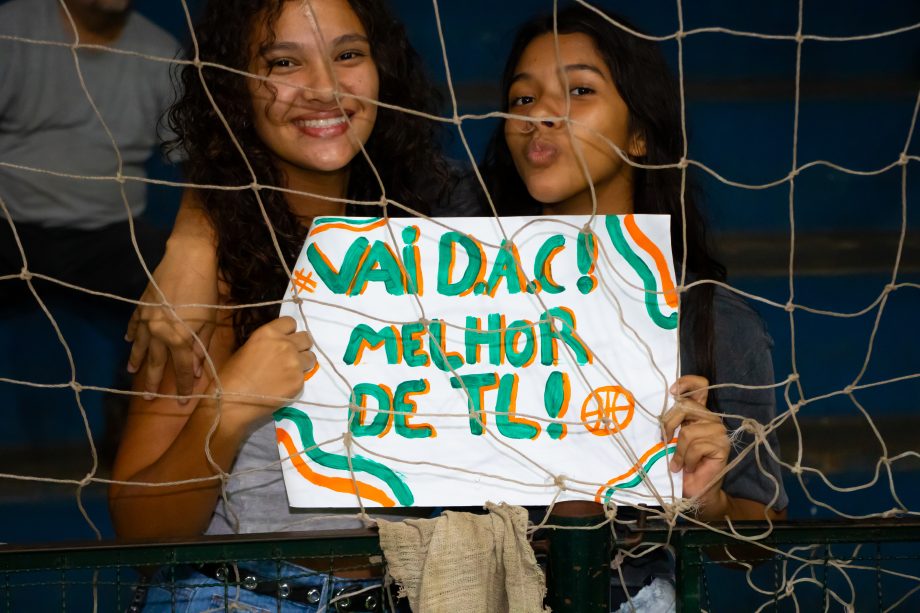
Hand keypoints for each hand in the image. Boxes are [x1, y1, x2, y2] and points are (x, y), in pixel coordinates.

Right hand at [126, 243, 218, 401]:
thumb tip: (196, 371)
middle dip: (154, 382)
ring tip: (131, 372)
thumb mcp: (210, 322)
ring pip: (140, 346)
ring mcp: (147, 319)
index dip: (184, 386)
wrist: (188, 259)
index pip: (182, 369)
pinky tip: (129, 341)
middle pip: (157, 362)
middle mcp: (160, 333)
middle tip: (148, 399)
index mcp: (180, 339)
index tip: (183, 401)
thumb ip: (201, 348)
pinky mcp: (141, 305)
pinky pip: (134, 324)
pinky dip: (132, 334)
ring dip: (136, 360)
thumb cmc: (206, 290)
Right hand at [214, 316, 314, 425]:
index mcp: (269, 332)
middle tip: (290, 356)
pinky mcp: (299, 381)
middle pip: (306, 338)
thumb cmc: (232, 375)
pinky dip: (296, 380)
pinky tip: (283, 386)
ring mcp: (295, 363)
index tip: (285, 340)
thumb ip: (267, 343)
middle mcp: (286, 344)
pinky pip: (305, 376)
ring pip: (311, 357)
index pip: (291, 322)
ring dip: (303, 362)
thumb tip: (276, 345)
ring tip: (289, 372)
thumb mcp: (246, 347)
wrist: (232, 400)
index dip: (289, 332)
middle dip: (300, 346)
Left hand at [662, 375, 729, 514]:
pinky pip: (696, 447)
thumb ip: (672, 422)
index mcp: (700, 413)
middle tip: (664, 442)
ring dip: (679, 452)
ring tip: (680, 463)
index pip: (700, 386)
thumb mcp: (673, 439)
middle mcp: (712, 418)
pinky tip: (690, 468)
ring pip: (688, 432)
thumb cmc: (682, 465)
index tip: (672, 392)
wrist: (697, 491)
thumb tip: (658, 413)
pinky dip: (687, 460)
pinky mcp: (722, 446)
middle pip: (685, 407)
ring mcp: (719, 431)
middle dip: (668, 425)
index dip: (687, 383)